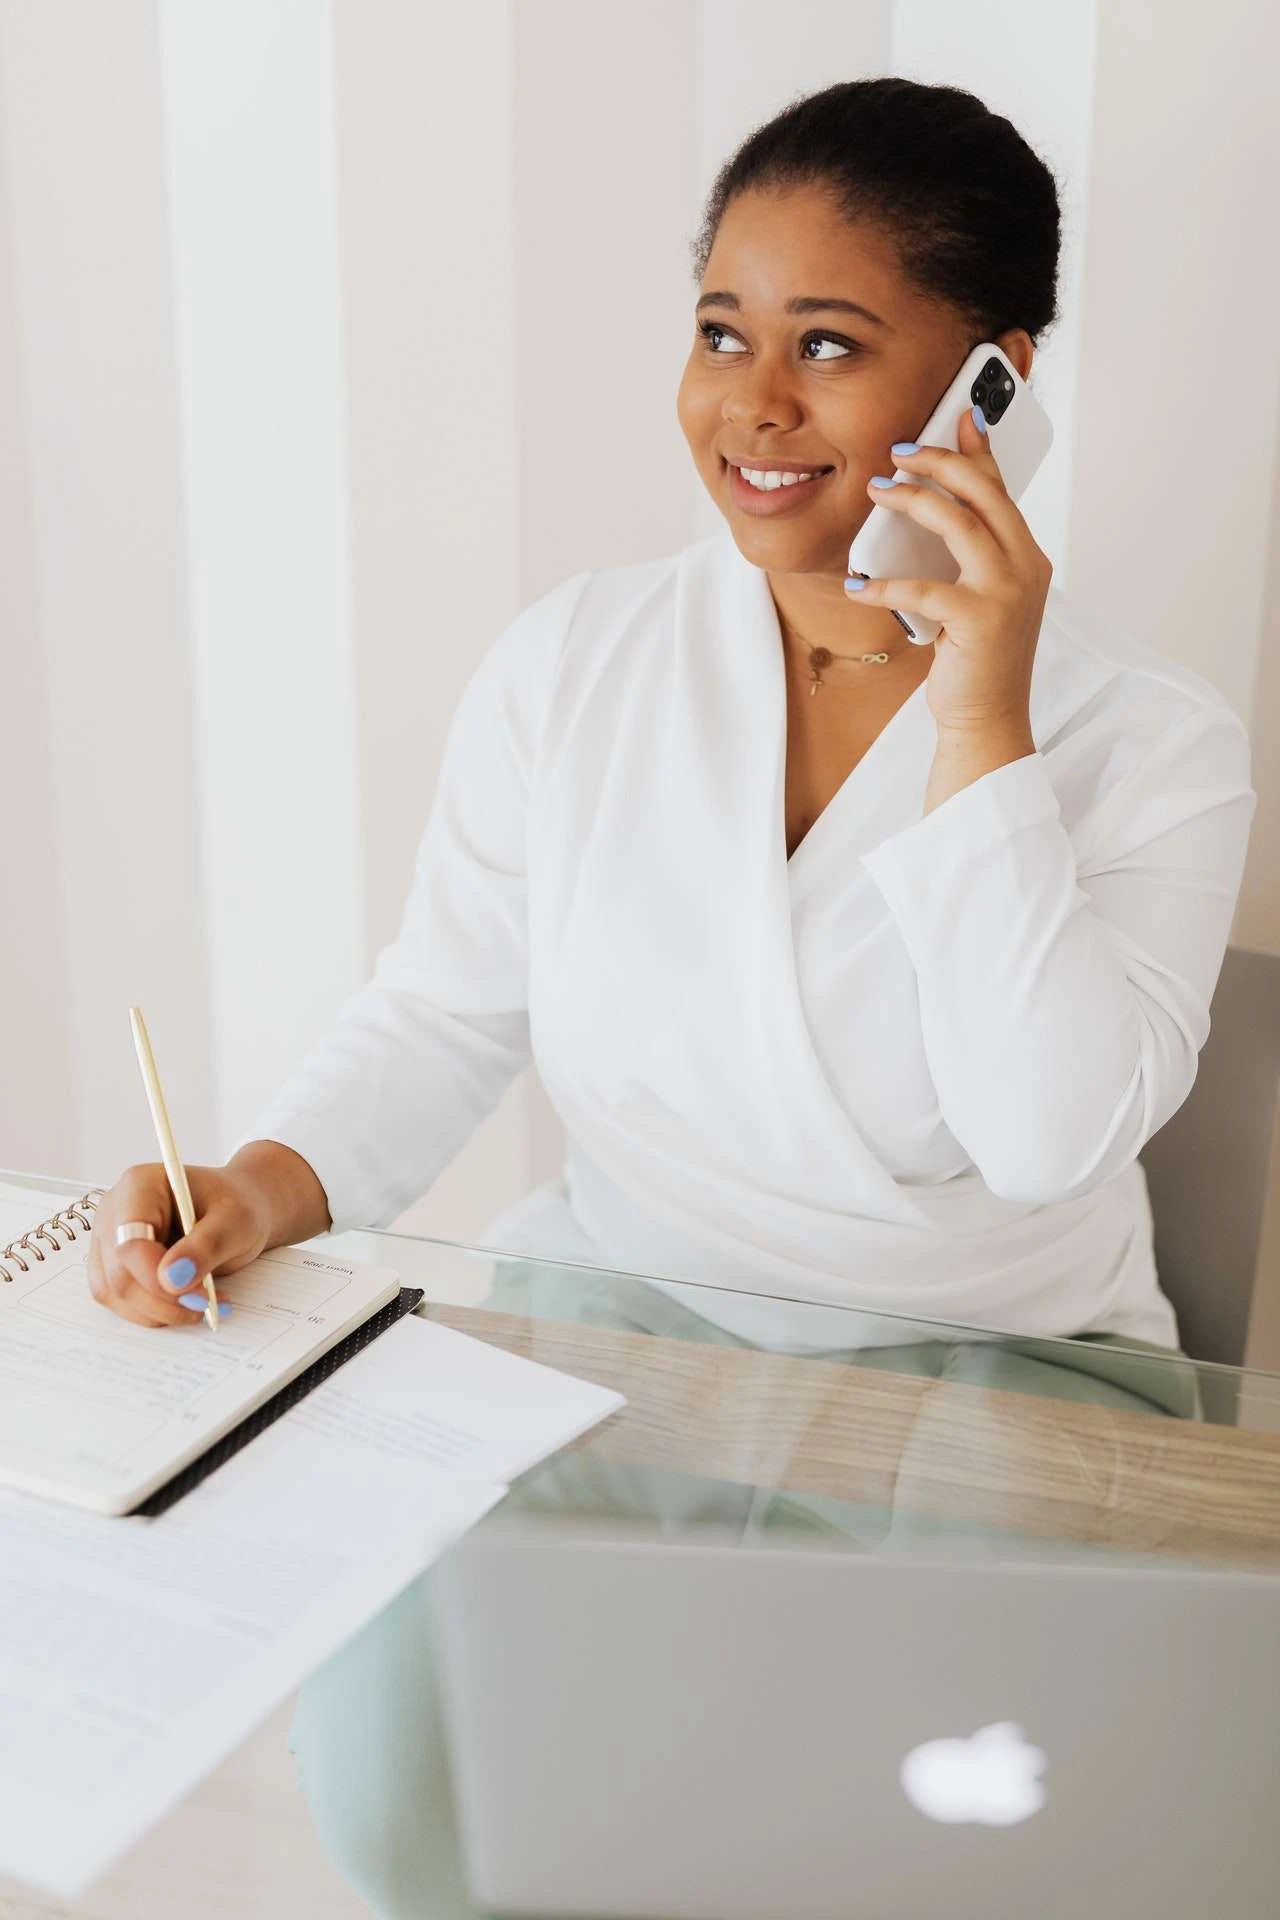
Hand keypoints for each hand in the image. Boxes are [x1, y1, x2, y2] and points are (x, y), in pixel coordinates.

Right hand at [87, 1161, 273, 1329]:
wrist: (236, 1212)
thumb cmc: (236, 1206)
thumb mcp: (236, 1220)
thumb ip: (207, 1246)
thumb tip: (171, 1278)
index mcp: (140, 1185)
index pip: (130, 1242)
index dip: (158, 1278)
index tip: (198, 1294)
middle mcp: (115, 1211)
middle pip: (119, 1274)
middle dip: (164, 1300)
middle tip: (205, 1303)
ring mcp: (109, 1239)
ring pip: (114, 1293)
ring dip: (159, 1311)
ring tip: (201, 1301)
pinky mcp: (112, 1265)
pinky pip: (119, 1301)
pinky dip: (153, 1312)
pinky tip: (183, 1302)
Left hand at [849, 404, 1051, 737]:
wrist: (988, 721)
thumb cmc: (975, 660)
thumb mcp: (976, 598)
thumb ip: (967, 558)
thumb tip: (931, 514)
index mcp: (1027, 557)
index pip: (1000, 489)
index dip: (977, 449)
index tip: (957, 416)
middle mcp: (1025, 567)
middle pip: (983, 492)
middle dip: (939, 462)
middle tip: (898, 453)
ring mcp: (1007, 592)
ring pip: (960, 523)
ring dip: (913, 500)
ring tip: (877, 491)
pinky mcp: (981, 621)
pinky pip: (924, 588)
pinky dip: (884, 583)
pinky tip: (856, 584)